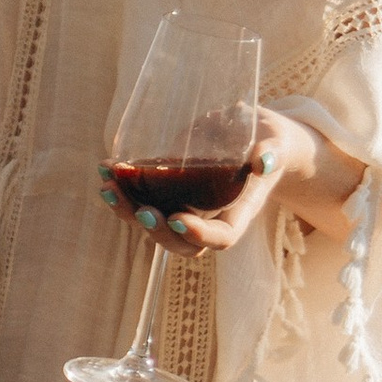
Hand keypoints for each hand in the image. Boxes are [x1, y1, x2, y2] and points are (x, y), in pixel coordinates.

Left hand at [100, 105, 360, 257]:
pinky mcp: (170, 192)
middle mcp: (209, 217)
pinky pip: (142, 198)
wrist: (256, 138)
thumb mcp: (275, 142)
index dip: (200, 234)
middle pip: (181, 243)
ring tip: (107, 186)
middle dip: (157, 230)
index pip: (222, 238)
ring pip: (154, 223)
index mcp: (239, 213)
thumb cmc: (270, 141)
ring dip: (127, 209)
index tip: (180, 219)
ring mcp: (187, 206)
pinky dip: (122, 187)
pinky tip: (106, 168)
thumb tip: (264, 160)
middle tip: (141, 209)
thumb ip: (271, 153)